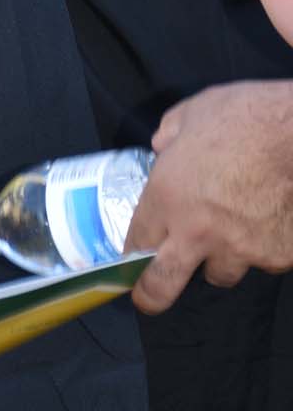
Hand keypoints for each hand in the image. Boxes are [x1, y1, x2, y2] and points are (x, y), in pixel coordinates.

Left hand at [125, 80, 292, 313]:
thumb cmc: (245, 115)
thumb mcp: (192, 112)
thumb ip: (169, 134)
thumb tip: (162, 145)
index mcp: (167, 196)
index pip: (137, 241)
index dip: (132, 251)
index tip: (132, 259)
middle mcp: (197, 231)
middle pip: (163, 283)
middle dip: (151, 297)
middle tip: (148, 298)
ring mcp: (239, 249)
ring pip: (220, 273)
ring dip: (218, 259)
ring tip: (229, 234)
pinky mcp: (276, 256)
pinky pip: (262, 261)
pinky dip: (261, 247)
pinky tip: (267, 220)